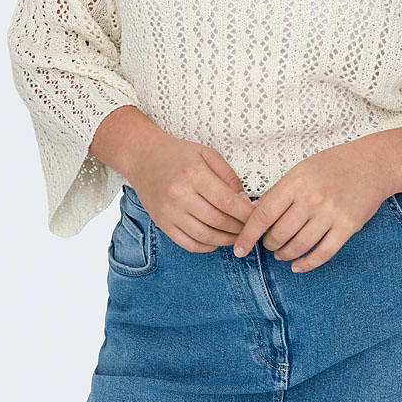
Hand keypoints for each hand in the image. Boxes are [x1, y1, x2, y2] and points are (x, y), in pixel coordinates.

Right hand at [127, 131, 256, 252]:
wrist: (143, 157)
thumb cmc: (178, 154)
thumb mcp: (207, 154)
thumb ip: (228, 175)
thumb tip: (244, 200)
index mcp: (194, 174)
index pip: (227, 201)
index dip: (246, 213)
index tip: (258, 216)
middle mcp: (180, 195)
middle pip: (218, 221)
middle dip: (239, 228)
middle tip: (251, 228)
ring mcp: (169, 212)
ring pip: (205, 236)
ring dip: (225, 240)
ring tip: (237, 236)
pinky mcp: (162, 223)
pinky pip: (188, 243)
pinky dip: (206, 246)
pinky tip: (217, 240)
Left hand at [231, 134, 398, 272]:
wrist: (372, 164)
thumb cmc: (333, 165)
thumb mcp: (301, 170)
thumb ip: (279, 191)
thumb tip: (254, 214)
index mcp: (296, 182)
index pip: (263, 215)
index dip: (248, 235)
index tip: (240, 248)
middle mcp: (311, 198)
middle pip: (278, 234)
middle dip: (269, 245)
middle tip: (269, 244)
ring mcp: (330, 214)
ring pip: (298, 247)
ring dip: (285, 255)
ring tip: (281, 254)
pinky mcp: (347, 227)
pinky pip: (322, 254)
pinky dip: (306, 264)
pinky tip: (297, 266)